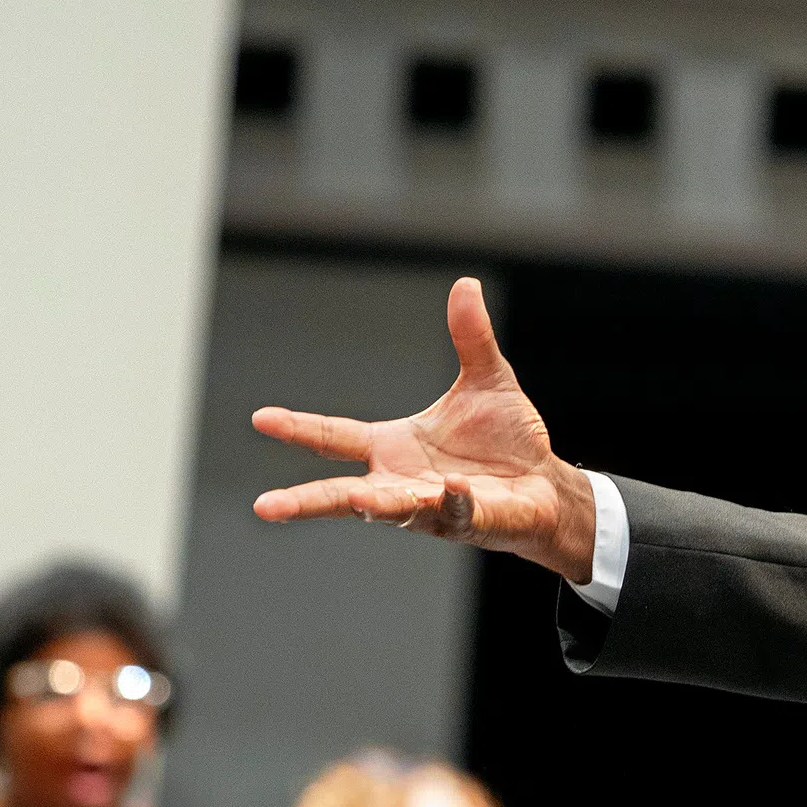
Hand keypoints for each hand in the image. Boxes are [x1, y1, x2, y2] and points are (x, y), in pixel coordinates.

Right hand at [251, 276, 598, 581]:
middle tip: (264, 506)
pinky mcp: (466, 522)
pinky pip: (453, 512)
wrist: (546, 484)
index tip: (260, 419)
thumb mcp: (488, 380)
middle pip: (341, 494)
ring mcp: (430, 507)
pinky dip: (451, 500)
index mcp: (393, 447)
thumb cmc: (507, 439)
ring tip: (356, 502)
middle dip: (305, 501)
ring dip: (374, 507)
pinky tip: (450, 488)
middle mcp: (401, 482)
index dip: (300, 428)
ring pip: (391, 511)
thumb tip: (465, 284)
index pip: (336, 437)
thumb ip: (471, 338)